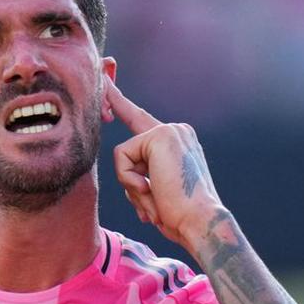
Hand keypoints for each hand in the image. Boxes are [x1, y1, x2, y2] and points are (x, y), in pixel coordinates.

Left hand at [106, 79, 226, 251]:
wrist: (199, 222)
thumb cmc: (179, 216)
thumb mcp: (157, 191)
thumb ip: (142, 175)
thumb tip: (130, 179)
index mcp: (178, 142)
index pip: (141, 119)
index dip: (119, 101)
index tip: (104, 81)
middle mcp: (176, 131)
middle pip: (127, 130)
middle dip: (126, 163)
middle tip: (125, 117)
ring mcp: (169, 131)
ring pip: (123, 154)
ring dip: (131, 184)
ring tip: (155, 197)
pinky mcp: (159, 135)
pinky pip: (122, 157)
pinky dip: (130, 180)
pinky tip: (152, 189)